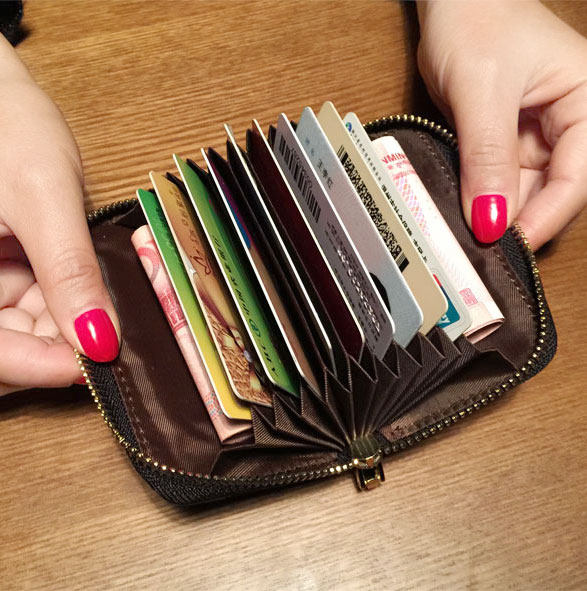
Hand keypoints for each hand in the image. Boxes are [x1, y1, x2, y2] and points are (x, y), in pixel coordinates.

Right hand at [0, 36, 118, 395]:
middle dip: (64, 347)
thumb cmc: (5, 128)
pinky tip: (100, 292)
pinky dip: (74, 305)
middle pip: (10, 348)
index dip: (42, 365)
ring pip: (29, 333)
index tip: (97, 358)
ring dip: (75, 327)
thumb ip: (69, 271)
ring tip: (116, 305)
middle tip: (118, 335)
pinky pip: (38, 309)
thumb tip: (99, 337)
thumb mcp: (42, 197)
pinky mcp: (4, 276)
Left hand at [416, 0, 586, 248]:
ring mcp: (533, 136)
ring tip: (467, 234)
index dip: (546, 214)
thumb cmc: (477, 19)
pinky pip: (496, 180)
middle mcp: (565, 124)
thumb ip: (487, 156)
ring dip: (496, 212)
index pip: (577, 175)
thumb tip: (491, 218)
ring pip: (522, 191)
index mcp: (585, 102)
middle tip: (484, 249)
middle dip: (519, 219)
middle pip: (552, 190)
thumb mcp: (482, 91)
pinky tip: (462, 211)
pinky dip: (480, 197)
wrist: (450, 2)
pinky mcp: (504, 143)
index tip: (512, 241)